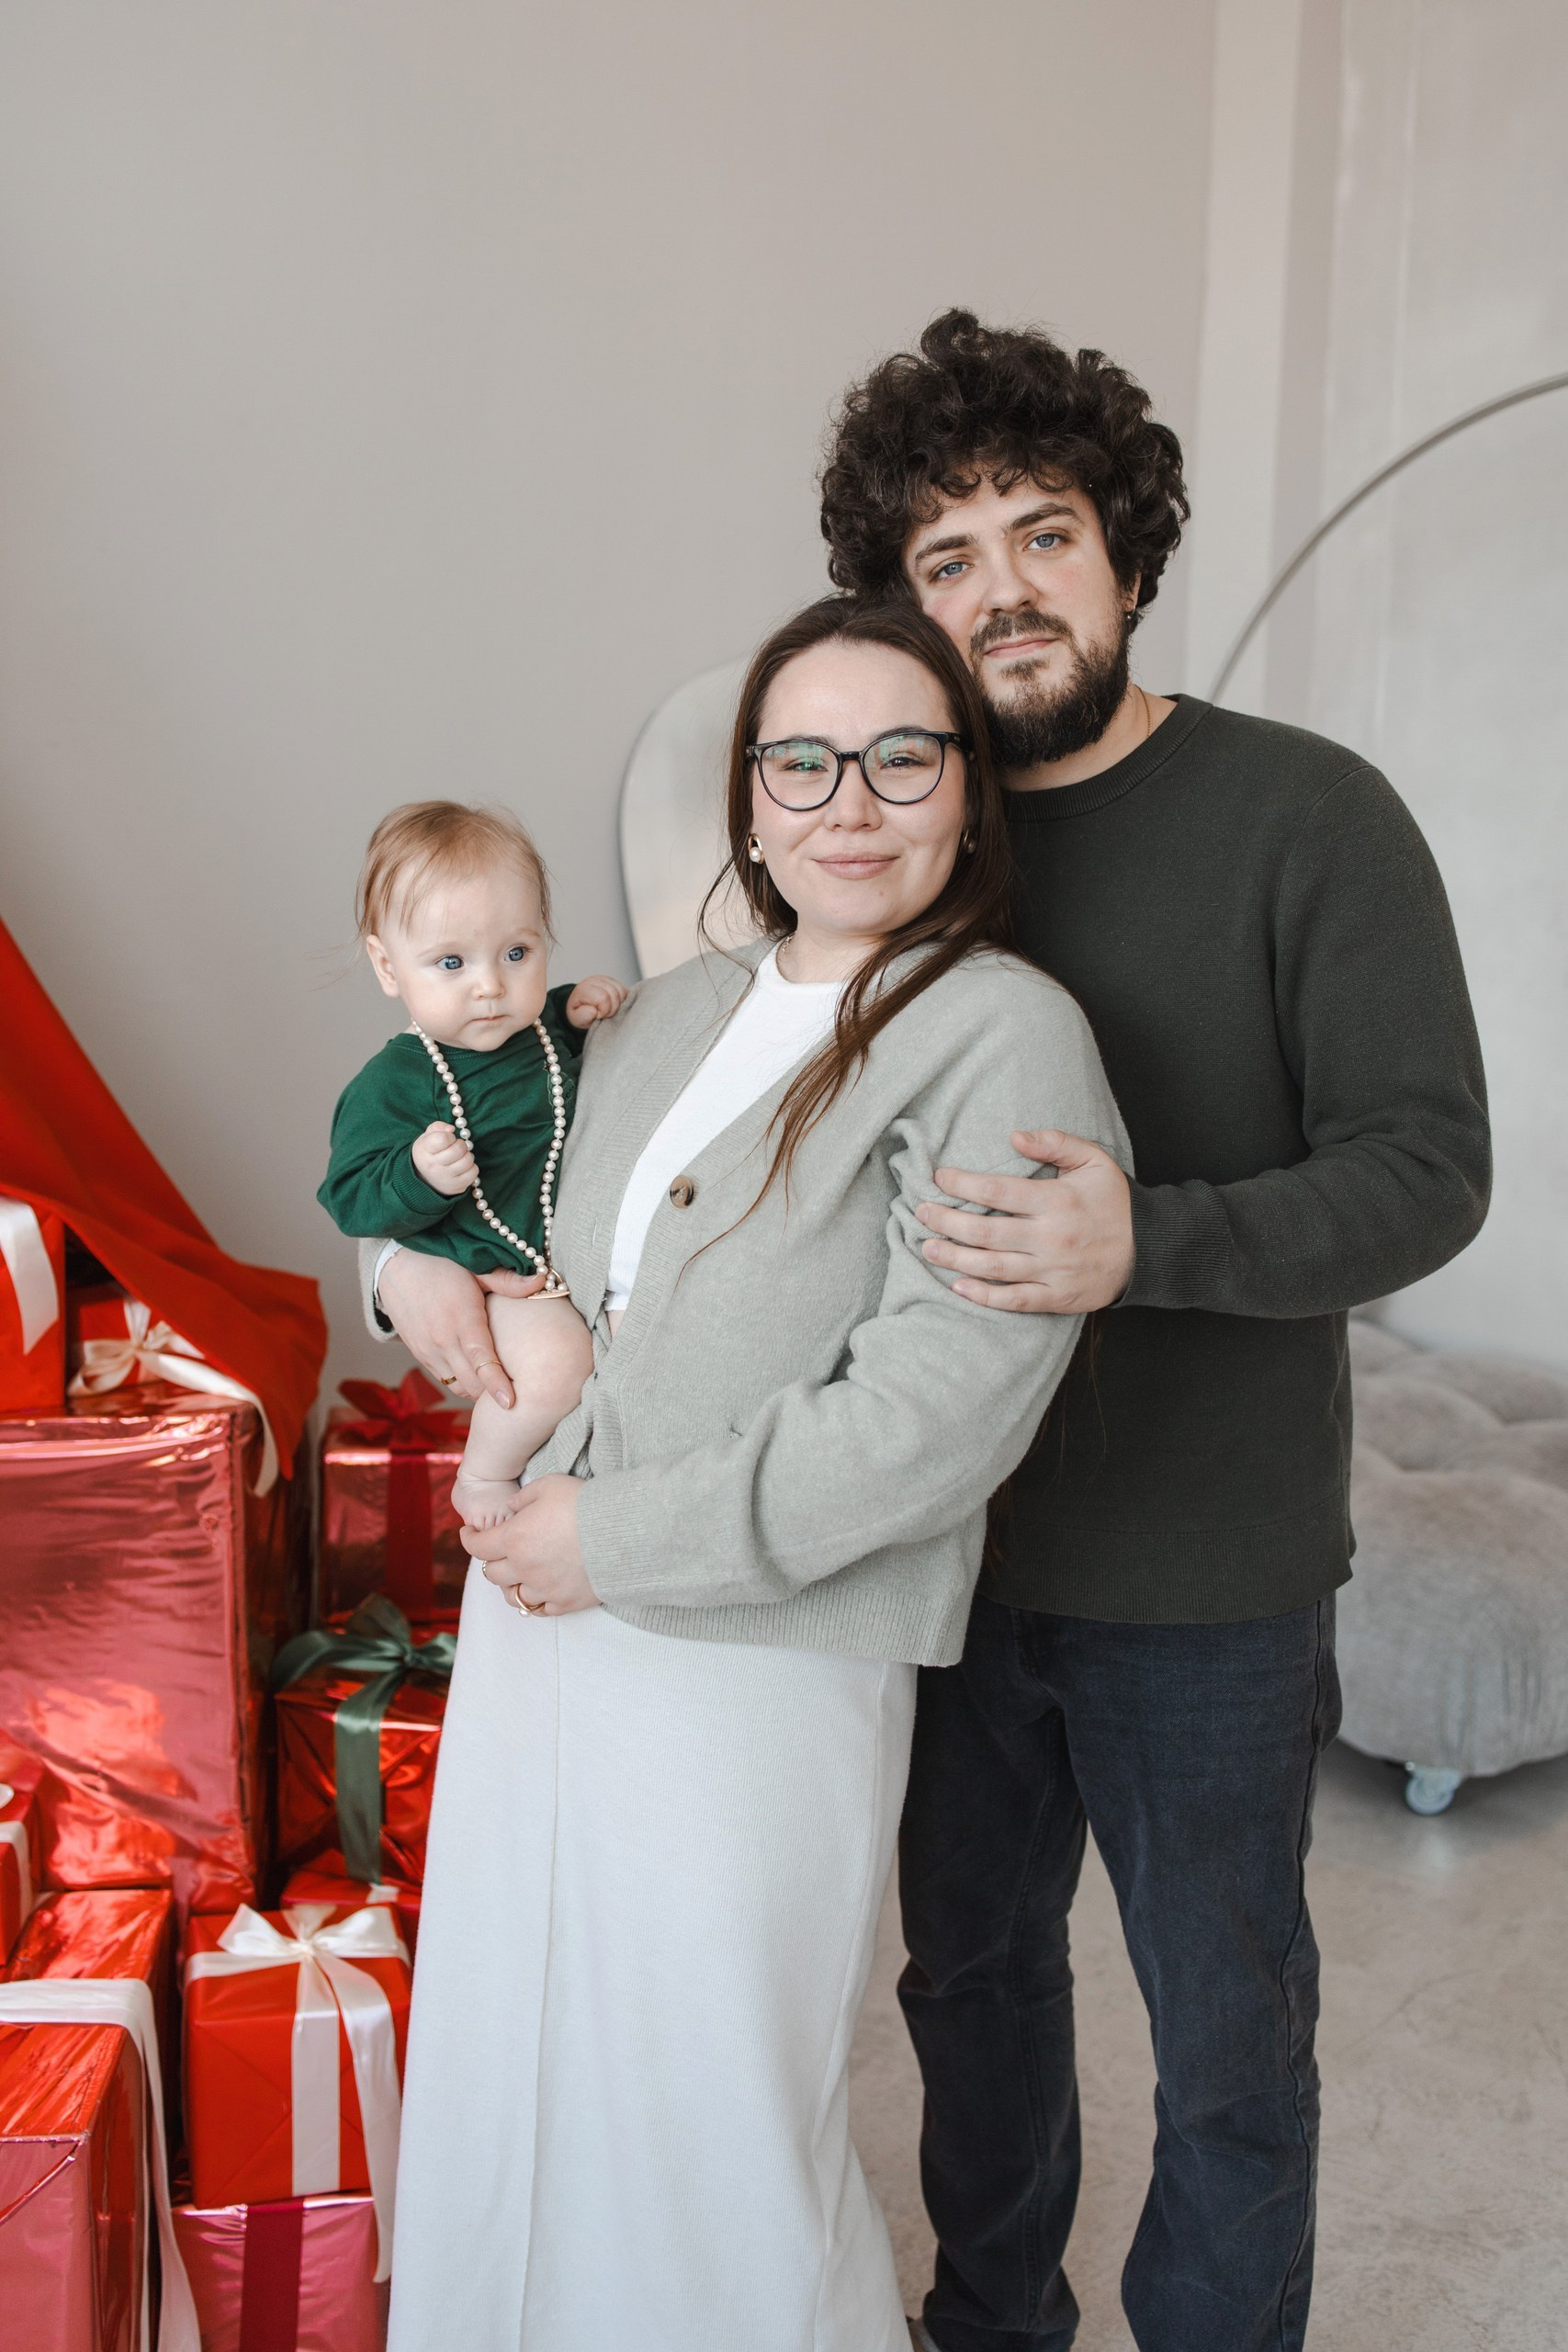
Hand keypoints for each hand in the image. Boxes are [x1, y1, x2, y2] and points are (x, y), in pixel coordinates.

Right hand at [376, 1247, 546, 1404]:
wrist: (396, 1267)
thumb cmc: (441, 1264)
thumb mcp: (475, 1267)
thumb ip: (507, 1281)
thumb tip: (542, 1281)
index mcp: (461, 1317)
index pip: (481, 1360)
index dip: (496, 1384)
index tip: (511, 1402)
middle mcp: (442, 1339)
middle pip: (472, 1382)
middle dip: (494, 1391)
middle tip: (520, 1389)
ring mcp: (428, 1349)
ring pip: (458, 1385)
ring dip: (479, 1389)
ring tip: (500, 1383)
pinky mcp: (420, 1354)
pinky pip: (445, 1380)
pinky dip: (463, 1382)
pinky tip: (478, 1374)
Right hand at [412, 1120, 477, 1195]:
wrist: (425, 1178)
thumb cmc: (430, 1151)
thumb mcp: (428, 1136)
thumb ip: (439, 1127)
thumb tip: (451, 1129)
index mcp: (424, 1150)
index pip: (442, 1139)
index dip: (450, 1136)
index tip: (448, 1139)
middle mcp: (433, 1166)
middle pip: (458, 1149)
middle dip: (461, 1144)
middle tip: (457, 1147)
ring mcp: (444, 1178)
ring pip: (468, 1161)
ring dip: (467, 1156)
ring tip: (460, 1157)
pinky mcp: (456, 1186)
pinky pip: (473, 1172)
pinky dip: (471, 1167)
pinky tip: (463, 1167)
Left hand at [463, 1474, 597, 1613]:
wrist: (625, 1531)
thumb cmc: (586, 1503)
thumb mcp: (549, 1485)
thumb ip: (523, 1498)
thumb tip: (511, 1508)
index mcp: (514, 1539)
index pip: (477, 1546)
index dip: (468, 1538)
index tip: (469, 1532)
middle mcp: (524, 1568)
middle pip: (492, 1574)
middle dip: (490, 1560)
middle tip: (497, 1551)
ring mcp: (544, 1588)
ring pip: (513, 1596)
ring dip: (509, 1585)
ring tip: (517, 1574)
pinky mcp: (566, 1602)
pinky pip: (540, 1609)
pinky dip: (535, 1600)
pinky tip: (539, 1589)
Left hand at [565, 974, 629, 1029]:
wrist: (580, 1006)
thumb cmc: (579, 1013)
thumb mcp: (577, 1019)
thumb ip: (583, 1016)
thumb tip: (594, 1011)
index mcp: (584, 989)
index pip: (603, 997)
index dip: (604, 1010)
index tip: (598, 1015)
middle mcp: (595, 981)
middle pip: (614, 993)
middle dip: (612, 1009)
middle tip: (605, 1014)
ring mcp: (605, 979)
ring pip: (622, 991)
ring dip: (619, 1005)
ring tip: (609, 1010)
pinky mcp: (614, 981)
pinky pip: (625, 990)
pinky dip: (623, 1000)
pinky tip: (614, 1005)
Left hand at [916, 1130, 1134, 1313]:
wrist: (1150, 1250)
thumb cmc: (1115, 1202)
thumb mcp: (1094, 1160)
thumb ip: (1056, 1143)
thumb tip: (1014, 1137)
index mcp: (1057, 1201)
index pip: (997, 1191)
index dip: (961, 1184)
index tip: (938, 1179)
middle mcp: (1051, 1237)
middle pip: (985, 1231)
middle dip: (946, 1221)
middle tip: (921, 1212)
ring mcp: (1052, 1271)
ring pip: (992, 1267)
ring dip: (955, 1257)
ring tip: (927, 1247)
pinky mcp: (1057, 1297)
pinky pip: (1014, 1301)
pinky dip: (984, 1297)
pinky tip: (959, 1286)